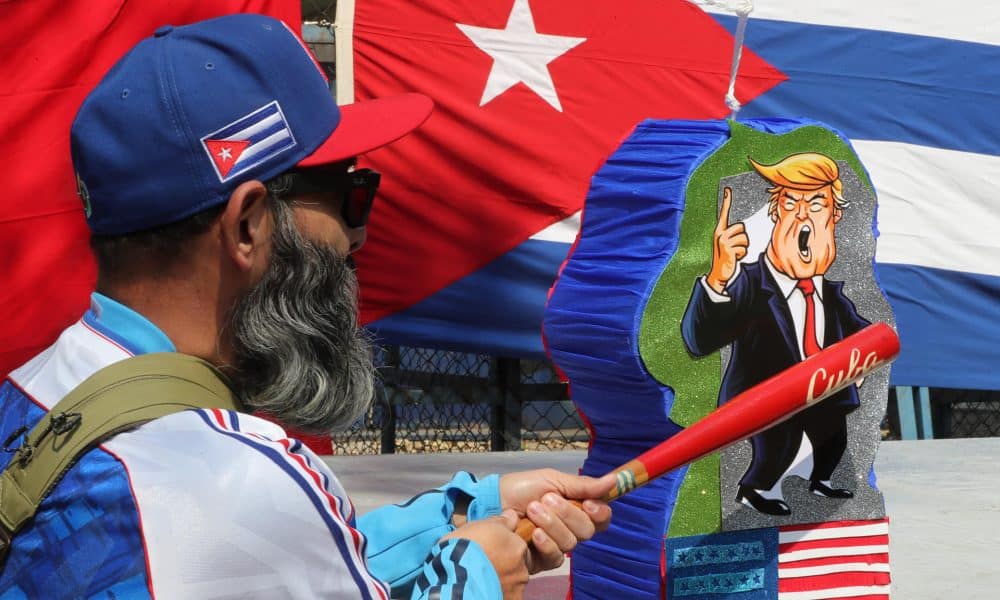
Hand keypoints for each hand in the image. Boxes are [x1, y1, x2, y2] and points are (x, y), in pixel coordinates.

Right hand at [443, 510, 529, 598]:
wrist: (454, 575)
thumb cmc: (466, 546)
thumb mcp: (480, 525)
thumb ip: (501, 521)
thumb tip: (513, 516)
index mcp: (518, 547)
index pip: (518, 546)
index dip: (504, 548)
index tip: (491, 549)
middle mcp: (523, 568)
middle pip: (518, 566)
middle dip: (506, 565)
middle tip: (486, 564)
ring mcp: (516, 588)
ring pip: (512, 583)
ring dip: (501, 580)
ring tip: (481, 578)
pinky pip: (505, 595)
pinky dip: (497, 592)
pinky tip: (482, 589)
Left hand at [499, 469, 614, 572]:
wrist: (492, 502)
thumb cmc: (521, 488)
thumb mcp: (552, 479)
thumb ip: (583, 485)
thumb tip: (614, 480)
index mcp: (577, 508)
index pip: (601, 518)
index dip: (600, 513)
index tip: (588, 504)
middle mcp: (571, 528)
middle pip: (588, 530)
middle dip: (567, 513)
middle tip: (547, 499)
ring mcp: (558, 544)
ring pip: (571, 542)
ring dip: (552, 523)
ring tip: (532, 510)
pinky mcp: (543, 559)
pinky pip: (556, 557)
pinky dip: (546, 543)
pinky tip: (533, 533)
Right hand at [706, 187, 748, 292]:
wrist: (719, 273)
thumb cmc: (725, 257)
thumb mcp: (726, 244)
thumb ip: (731, 235)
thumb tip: (740, 227)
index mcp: (719, 231)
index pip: (724, 214)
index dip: (726, 201)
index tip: (728, 190)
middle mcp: (719, 234)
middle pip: (741, 227)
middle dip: (743, 239)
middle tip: (735, 247)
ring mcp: (723, 241)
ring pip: (744, 238)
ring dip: (743, 248)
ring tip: (735, 253)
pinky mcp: (727, 248)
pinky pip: (743, 248)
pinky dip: (742, 254)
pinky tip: (734, 258)